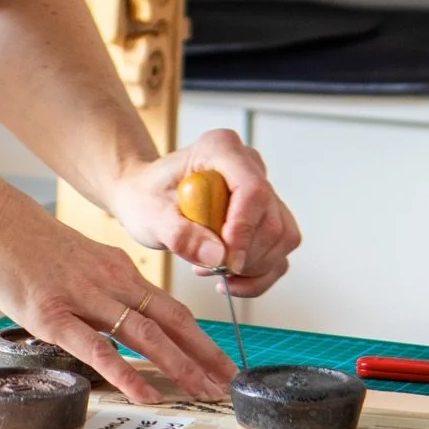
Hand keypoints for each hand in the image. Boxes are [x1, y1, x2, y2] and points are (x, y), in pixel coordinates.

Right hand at [0, 177, 234, 404]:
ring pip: (144, 335)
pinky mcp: (51, 314)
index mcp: (116, 268)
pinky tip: (145, 394)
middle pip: (170, 322)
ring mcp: (81, 298)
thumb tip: (121, 315)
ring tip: (203, 393)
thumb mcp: (76, 258)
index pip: (171, 308)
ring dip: (180, 367)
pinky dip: (126, 374)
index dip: (202, 338)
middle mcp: (109, 281)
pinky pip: (96, 348)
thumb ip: (100, 285)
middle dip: (204, 356)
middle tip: (230, 385)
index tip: (222, 364)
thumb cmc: (24, 241)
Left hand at [106, 129, 300, 298]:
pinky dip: (259, 275)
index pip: (253, 189)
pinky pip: (280, 253)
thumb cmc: (147, 196)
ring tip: (212, 269)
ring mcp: (261, 191)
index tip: (226, 260)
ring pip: (282, 238)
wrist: (146, 197)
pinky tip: (230, 280)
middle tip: (208, 268)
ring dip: (252, 267)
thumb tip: (217, 256)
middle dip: (244, 256)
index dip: (244, 229)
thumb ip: (180, 234)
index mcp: (221, 148)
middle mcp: (249, 165)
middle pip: (271, 221)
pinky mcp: (266, 216)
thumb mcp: (150, 214)